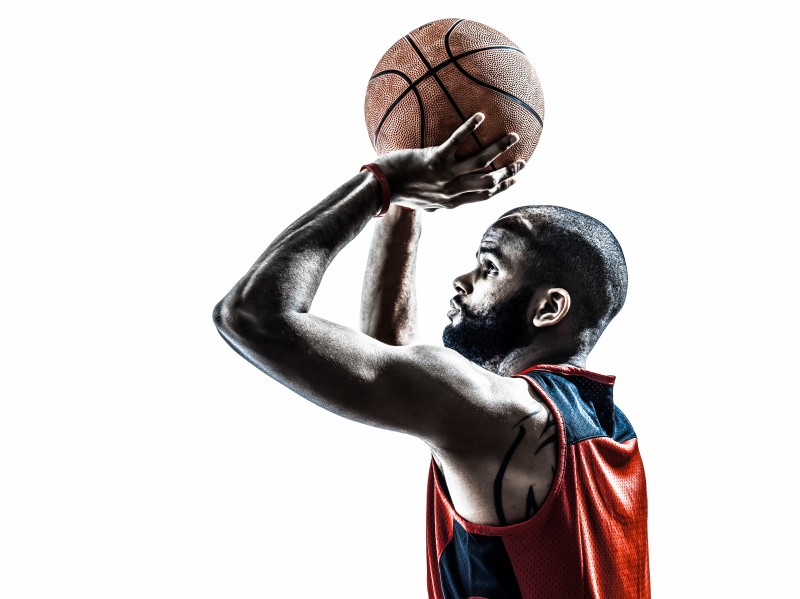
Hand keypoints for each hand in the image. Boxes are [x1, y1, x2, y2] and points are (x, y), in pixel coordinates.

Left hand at [373, 113, 524, 211]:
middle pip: (489, 182)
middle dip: (508, 172)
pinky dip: (469, 128)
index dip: (502, 189)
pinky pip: (457, 141)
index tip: (514, 180)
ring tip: (514, 136)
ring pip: (481, 162)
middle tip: (522, 160)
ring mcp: (444, 176)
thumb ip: (436, 205)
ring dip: (500, 148)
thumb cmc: (399, 193)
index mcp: (451, 202)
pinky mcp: (434, 159)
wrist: (381, 187)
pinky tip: (480, 116)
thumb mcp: (422, 205)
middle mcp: (452, 191)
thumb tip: (440, 208)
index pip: (483, 196)